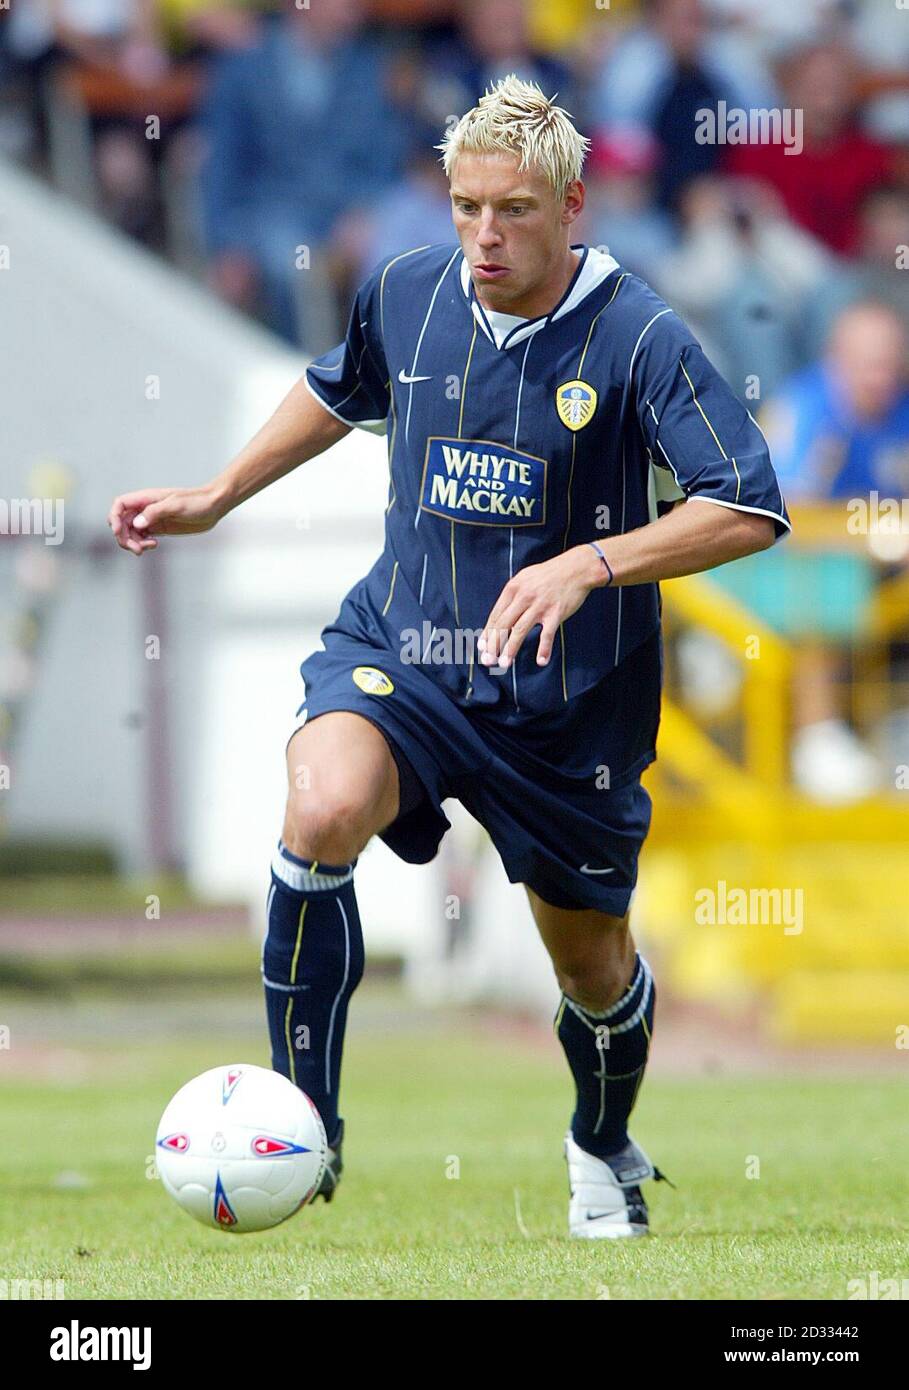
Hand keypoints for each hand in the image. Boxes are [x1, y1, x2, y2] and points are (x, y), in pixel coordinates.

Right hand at [107, 484, 226, 554]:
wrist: (213, 506)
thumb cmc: (197, 502)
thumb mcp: (176, 505)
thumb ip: (155, 512)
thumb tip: (137, 523)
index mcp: (146, 498)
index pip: (120, 505)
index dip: (114, 518)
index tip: (118, 532)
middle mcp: (146, 508)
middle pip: (122, 522)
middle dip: (124, 536)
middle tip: (137, 549)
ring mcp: (152, 519)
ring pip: (131, 532)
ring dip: (133, 542)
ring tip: (147, 548)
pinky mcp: (159, 528)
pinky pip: (142, 537)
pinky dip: (143, 543)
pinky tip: (154, 545)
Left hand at [478, 546, 603, 670]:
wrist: (576, 568)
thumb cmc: (549, 574)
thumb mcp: (525, 578)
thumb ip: (513, 595)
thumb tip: (501, 615)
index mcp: (513, 588)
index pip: (496, 615)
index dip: (488, 633)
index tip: (482, 648)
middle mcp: (523, 597)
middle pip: (503, 624)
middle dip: (494, 645)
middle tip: (487, 661)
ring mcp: (540, 605)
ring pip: (520, 630)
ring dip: (510, 649)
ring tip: (504, 664)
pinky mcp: (556, 612)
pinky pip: (548, 634)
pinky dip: (544, 648)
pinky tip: (541, 661)